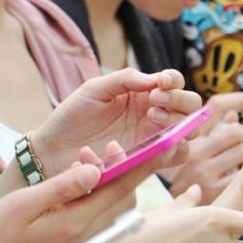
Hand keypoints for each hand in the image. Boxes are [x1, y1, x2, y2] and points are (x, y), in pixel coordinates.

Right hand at [0, 152, 172, 242]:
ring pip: (112, 205)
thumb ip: (61, 187)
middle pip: (122, 196)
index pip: (120, 189)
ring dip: (108, 179)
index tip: (163, 145)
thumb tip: (93, 169)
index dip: (143, 165)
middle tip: (110, 146)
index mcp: (77, 221)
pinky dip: (97, 193)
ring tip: (86, 159)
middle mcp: (86, 233)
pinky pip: (98, 214)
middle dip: (124, 167)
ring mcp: (82, 240)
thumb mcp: (23, 205)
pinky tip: (78, 180)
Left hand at [29, 69, 201, 177]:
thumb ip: (125, 80)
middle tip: (155, 102)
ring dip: (179, 123)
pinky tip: (157, 144)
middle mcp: (152, 116)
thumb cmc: (71, 116)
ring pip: (187, 132)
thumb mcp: (95, 89)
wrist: (52, 150)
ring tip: (152, 118)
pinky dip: (175, 150)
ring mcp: (152, 140)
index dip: (173, 81)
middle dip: (180, 101)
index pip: (173, 82)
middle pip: (189, 106)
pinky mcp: (146, 162)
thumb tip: (155, 80)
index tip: (160, 83)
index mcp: (142, 94)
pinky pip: (174, 159)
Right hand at [163, 112, 242, 202]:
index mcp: (187, 133)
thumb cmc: (179, 173)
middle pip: (236, 130)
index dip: (239, 100)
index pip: (216, 106)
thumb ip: (211, 130)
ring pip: (242, 151)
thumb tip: (234, 115)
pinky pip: (239, 173)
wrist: (164, 209)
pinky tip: (230, 177)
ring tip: (234, 161)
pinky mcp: (212, 189)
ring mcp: (203, 170)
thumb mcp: (187, 147)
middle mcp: (194, 149)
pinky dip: (239, 174)